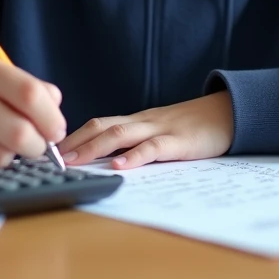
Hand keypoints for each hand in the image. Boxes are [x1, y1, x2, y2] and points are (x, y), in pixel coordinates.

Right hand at [0, 49, 65, 166]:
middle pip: (19, 129)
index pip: (29, 93)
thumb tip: (55, 116)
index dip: (51, 118)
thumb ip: (32, 90)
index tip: (56, 131)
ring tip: (7, 146)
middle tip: (37, 147)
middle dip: (38, 145)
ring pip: (2, 153)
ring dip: (14, 156)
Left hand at [58, 91, 233, 169]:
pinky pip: (153, 147)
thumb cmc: (193, 127)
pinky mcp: (179, 141)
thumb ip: (137, 142)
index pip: (97, 124)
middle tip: (49, 158)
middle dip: (73, 142)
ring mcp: (160, 129)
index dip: (72, 136)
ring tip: (73, 162)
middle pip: (101, 126)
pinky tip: (119, 166)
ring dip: (93, 148)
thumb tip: (105, 160)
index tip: (49, 151)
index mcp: (136, 121)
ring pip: (120, 133)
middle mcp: (143, 121)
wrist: (230, 112)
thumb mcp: (160, 132)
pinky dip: (134, 156)